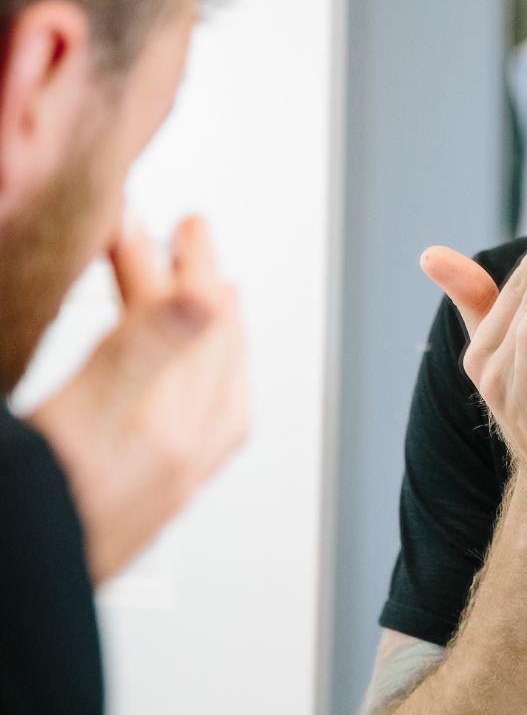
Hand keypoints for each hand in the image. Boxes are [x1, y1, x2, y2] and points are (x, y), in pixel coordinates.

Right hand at [30, 216, 248, 583]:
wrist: (12, 604)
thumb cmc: (27, 520)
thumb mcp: (83, 412)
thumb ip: (146, 350)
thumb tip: (206, 296)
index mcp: (161, 429)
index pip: (188, 322)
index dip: (180, 263)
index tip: (175, 222)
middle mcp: (174, 458)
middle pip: (201, 351)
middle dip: (195, 287)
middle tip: (186, 239)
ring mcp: (160, 486)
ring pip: (202, 391)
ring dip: (203, 334)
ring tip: (203, 298)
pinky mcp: (139, 511)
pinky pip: (193, 433)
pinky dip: (194, 388)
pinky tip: (179, 386)